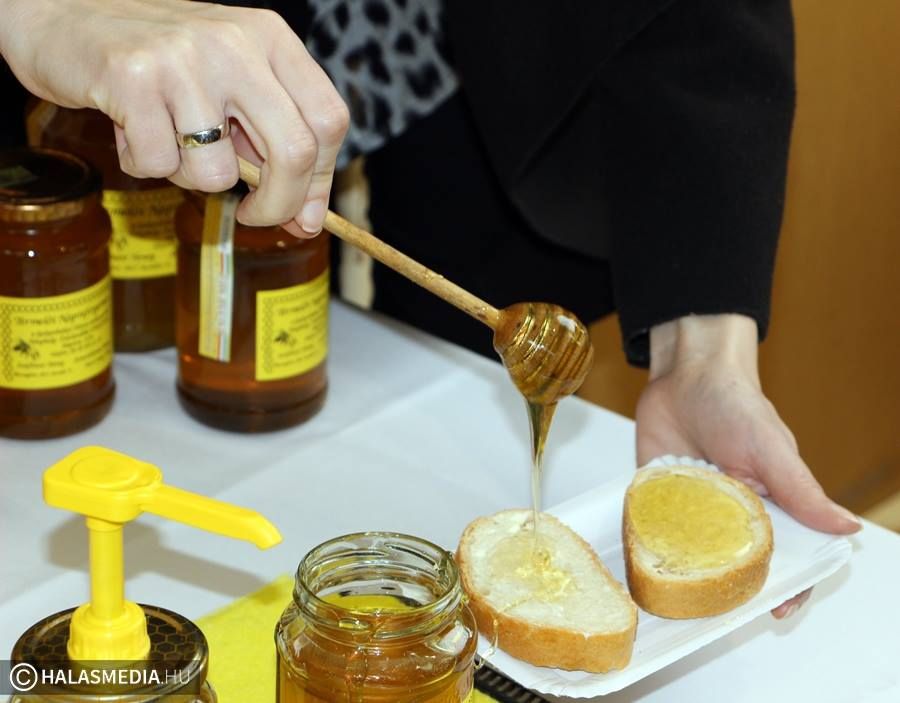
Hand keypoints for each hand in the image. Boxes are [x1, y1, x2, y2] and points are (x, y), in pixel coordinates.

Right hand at [0, 0, 347, 234]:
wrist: (61, 13)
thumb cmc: (160, 63)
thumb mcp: (230, 86)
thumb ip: (270, 142)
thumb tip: (307, 220)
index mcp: (270, 38)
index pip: (329, 120)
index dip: (321, 180)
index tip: (302, 212)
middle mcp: (235, 42)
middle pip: (295, 151)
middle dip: (278, 204)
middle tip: (253, 216)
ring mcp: (184, 58)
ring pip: (219, 172)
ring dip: (191, 178)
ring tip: (166, 140)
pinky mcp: (132, 77)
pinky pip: (158, 165)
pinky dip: (143, 165)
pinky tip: (129, 128)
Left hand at [635, 314, 860, 617]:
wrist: (684, 373)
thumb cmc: (736, 404)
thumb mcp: (772, 450)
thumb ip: (802, 491)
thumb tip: (847, 528)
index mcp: (766, 505)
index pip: (780, 554)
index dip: (781, 583)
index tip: (775, 608)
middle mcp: (727, 511)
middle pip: (730, 560)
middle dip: (726, 585)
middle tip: (716, 608)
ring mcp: (689, 504)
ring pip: (687, 549)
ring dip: (682, 568)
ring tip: (676, 596)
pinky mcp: (654, 492)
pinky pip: (649, 523)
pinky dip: (646, 539)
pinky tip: (640, 560)